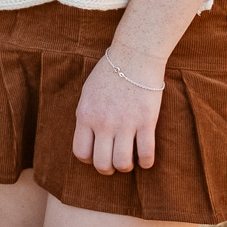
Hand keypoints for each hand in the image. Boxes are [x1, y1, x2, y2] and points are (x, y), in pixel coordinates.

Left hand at [72, 49, 164, 174]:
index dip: (89, 159)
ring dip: (126, 167)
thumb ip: (87, 117)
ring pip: (122, 164)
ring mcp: (125, 124)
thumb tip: (89, 138)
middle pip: (101, 164)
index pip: (80, 152)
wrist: (133, 57)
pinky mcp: (146, 122)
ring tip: (129, 161)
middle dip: (108, 169)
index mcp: (85, 116)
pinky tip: (146, 159)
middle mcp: (103, 123)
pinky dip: (146, 162)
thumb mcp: (88, 94)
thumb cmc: (109, 74)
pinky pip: (146, 154)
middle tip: (114, 163)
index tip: (97, 154)